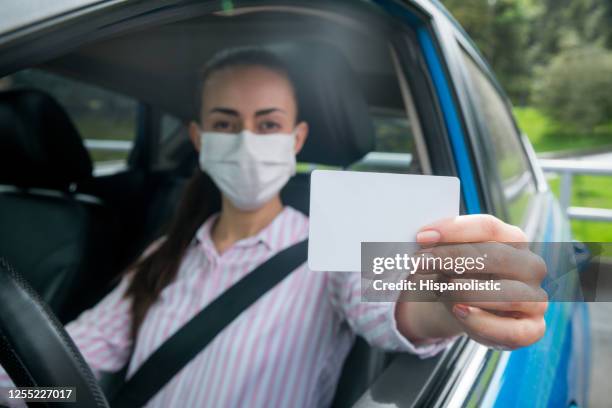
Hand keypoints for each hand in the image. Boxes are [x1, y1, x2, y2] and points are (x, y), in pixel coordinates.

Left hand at [397, 214, 546, 349]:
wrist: (462, 308)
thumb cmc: (458, 274)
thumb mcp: (450, 256)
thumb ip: (443, 246)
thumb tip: (423, 241)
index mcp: (514, 238)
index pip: (488, 227)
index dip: (453, 230)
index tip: (421, 236)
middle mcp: (531, 266)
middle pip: (496, 256)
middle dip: (452, 259)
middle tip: (419, 263)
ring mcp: (536, 298)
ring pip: (507, 294)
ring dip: (464, 292)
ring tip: (438, 290)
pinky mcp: (533, 328)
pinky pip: (513, 331)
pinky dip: (482, 323)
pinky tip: (459, 312)